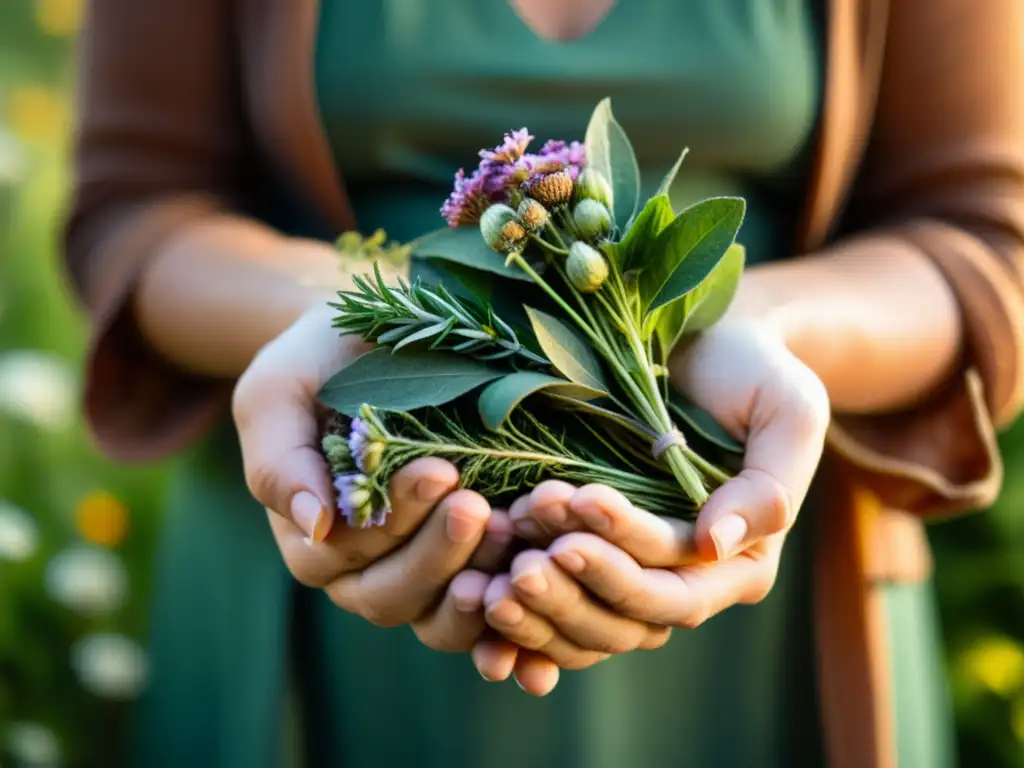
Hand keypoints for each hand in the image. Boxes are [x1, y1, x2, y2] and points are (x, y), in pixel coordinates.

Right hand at [232, 303, 513, 650]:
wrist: (381, 345)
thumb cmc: (322, 361)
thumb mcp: (280, 392)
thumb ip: (279, 458)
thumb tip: (314, 522)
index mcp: (312, 537)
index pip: (342, 553)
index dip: (391, 521)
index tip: (437, 471)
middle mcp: (361, 570)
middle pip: (390, 595)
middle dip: (436, 555)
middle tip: (476, 506)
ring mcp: (419, 577)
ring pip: (438, 618)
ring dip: (474, 585)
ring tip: (508, 530)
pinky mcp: (471, 572)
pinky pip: (485, 616)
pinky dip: (508, 615)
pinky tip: (533, 582)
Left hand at [479, 319, 829, 673]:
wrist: (700, 345)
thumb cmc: (750, 370)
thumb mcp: (787, 410)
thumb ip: (771, 483)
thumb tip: (717, 544)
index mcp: (740, 561)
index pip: (677, 589)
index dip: (626, 564)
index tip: (578, 507)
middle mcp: (686, 579)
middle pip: (624, 618)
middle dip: (570, 591)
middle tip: (519, 563)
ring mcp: (632, 569)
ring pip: (583, 621)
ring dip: (535, 603)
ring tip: (489, 561)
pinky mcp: (590, 554)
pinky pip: (553, 602)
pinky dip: (516, 607)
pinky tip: (476, 583)